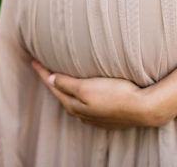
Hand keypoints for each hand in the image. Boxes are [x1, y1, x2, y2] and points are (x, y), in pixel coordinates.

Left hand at [30, 59, 176, 128]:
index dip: (42, 72)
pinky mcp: (107, 117)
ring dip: (68, 89)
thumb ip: (67, 84)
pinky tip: (88, 92)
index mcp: (74, 104)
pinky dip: (82, 96)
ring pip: (75, 101)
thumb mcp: (87, 87)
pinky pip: (88, 105)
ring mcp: (95, 117)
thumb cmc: (116, 94)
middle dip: (53, 81)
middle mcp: (82, 113)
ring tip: (65, 78)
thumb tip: (50, 79)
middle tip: (45, 68)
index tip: (33, 60)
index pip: (53, 85)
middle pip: (62, 94)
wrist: (144, 108)